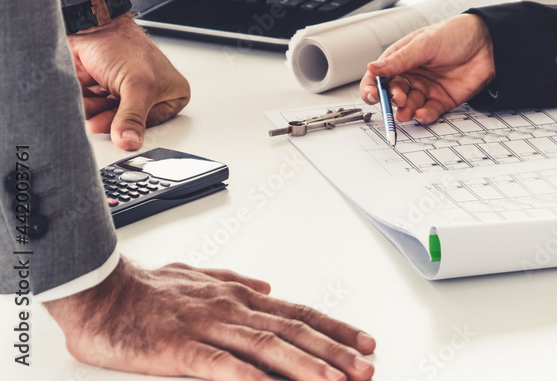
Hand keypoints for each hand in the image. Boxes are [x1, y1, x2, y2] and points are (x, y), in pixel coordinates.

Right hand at [44, 257, 375, 380]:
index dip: (335, 329)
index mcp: (238, 297)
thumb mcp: (200, 278)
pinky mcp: (179, 348)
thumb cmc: (146, 289)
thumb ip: (237, 282)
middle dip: (334, 351)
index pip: (299, 313)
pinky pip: (219, 365)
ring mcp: (207, 327)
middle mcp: (232, 308)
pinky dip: (247, 377)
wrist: (99, 289)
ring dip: (304, 365)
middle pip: (294, 331)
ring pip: (267, 346)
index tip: (365, 342)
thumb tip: (268, 287)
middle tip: (366, 368)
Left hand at [66, 14, 189, 150]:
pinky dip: (86, 107)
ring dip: (96, 114)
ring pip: (109, 119)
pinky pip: (94, 112)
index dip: (136, 128)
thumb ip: (133, 117)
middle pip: (130, 123)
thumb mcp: (136, 85)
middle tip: (101, 120)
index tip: (121, 133)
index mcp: (172, 93)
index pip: (155, 124)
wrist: (91, 27)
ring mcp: (126, 94)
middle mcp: (150, 95)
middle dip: (111, 120)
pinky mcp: (104, 93)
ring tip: (94, 101)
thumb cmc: (122, 44)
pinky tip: (86, 97)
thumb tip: (130, 142)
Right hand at [360, 14, 494, 123]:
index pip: (379, 76)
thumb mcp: (424, 43)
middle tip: (398, 99)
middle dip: (392, 99)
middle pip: (393, 93)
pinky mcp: (443, 100)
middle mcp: (413, 74)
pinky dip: (424, 115)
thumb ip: (399, 59)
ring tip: (407, 111)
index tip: (372, 96)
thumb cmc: (457, 34)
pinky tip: (422, 114)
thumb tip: (373, 68)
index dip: (372, 87)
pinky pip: (429, 111)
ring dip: (406, 110)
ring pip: (410, 105)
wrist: (489, 42)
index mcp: (402, 58)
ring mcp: (427, 88)